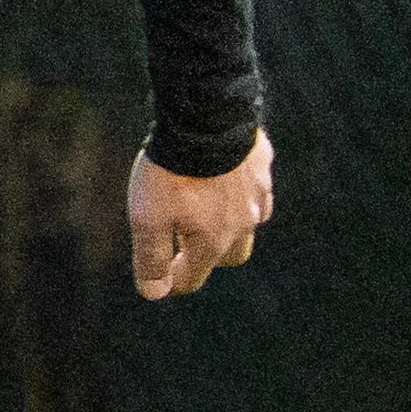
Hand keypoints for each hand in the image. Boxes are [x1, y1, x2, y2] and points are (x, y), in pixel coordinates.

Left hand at [127, 127, 273, 300]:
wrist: (205, 118)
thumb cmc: (172, 172)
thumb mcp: (148, 219)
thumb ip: (151, 259)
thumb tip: (155, 294)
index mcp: (214, 241)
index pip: (193, 277)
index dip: (172, 280)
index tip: (158, 272)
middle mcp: (243, 223)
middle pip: (230, 257)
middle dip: (208, 257)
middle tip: (185, 243)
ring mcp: (258, 193)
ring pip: (250, 223)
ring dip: (231, 225)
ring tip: (207, 210)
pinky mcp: (262, 164)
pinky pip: (258, 189)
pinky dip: (243, 193)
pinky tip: (227, 179)